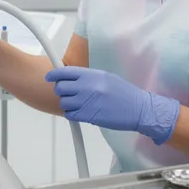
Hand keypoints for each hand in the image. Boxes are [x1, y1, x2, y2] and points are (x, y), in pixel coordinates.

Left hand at [47, 66, 180, 143]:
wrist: (139, 109)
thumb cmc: (124, 94)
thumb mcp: (106, 78)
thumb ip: (88, 77)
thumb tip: (70, 77)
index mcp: (92, 75)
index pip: (64, 71)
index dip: (53, 74)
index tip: (49, 77)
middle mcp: (88, 86)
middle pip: (60, 88)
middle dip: (61, 91)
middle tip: (68, 94)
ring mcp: (88, 102)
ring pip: (64, 102)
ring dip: (67, 104)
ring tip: (78, 104)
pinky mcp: (89, 116)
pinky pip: (70, 115)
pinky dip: (72, 114)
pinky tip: (80, 112)